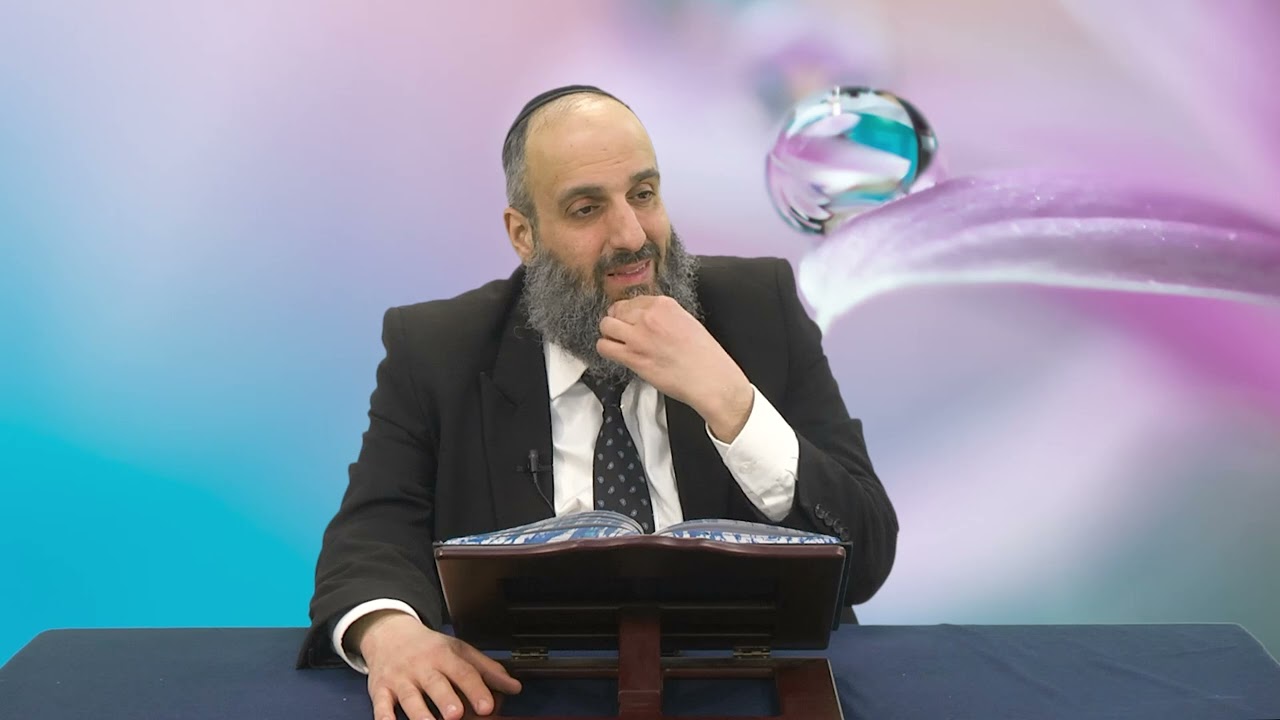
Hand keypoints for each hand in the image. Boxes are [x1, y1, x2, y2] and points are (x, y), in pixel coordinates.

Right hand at [353, 611, 521, 719]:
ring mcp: (400, 678)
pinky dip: (384, 716)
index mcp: (445, 656)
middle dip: (446, 699)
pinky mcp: (380, 689)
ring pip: (409, 697)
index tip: (487, 706)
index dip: (476, 689)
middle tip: (456, 715)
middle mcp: (422, 666)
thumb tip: (514, 687)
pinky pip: (380, 704)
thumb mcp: (460, 651)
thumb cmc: (431, 648)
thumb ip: (487, 670)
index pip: (463, 672)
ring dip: (419, 713)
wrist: (390, 634)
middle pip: (435, 683)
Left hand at [598, 295, 753, 441]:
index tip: (632, 321)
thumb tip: (648, 319)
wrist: (710, 379)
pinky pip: (604, 347)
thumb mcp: (687, 322)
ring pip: (606, 326)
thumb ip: (664, 317)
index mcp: (664, 305)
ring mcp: (638, 336)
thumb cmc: (705, 356)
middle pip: (617, 310)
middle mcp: (649, 316)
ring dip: (609, 334)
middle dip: (618, 321)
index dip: (630, 312)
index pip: (633, 300)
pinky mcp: (632, 356)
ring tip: (618, 343)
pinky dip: (606, 349)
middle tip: (624, 333)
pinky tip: (616, 354)